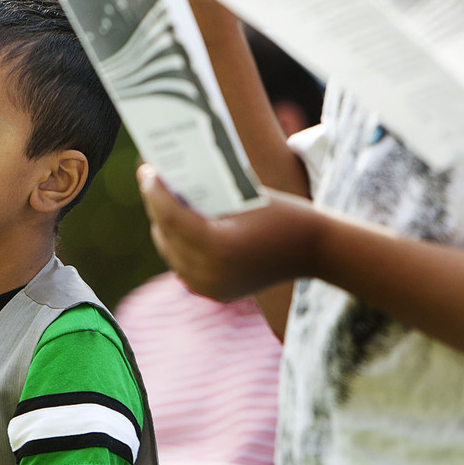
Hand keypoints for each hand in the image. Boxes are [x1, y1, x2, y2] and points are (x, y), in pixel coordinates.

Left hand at [138, 164, 319, 299]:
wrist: (316, 252)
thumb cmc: (286, 215)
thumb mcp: (244, 196)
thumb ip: (207, 192)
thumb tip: (173, 177)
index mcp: (218, 246)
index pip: (171, 216)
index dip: (154, 191)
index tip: (147, 170)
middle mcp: (210, 272)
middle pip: (166, 234)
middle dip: (155, 205)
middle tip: (150, 178)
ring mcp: (211, 287)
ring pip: (171, 252)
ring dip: (163, 225)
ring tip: (161, 198)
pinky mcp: (216, 293)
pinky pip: (184, 267)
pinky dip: (178, 245)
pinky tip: (176, 224)